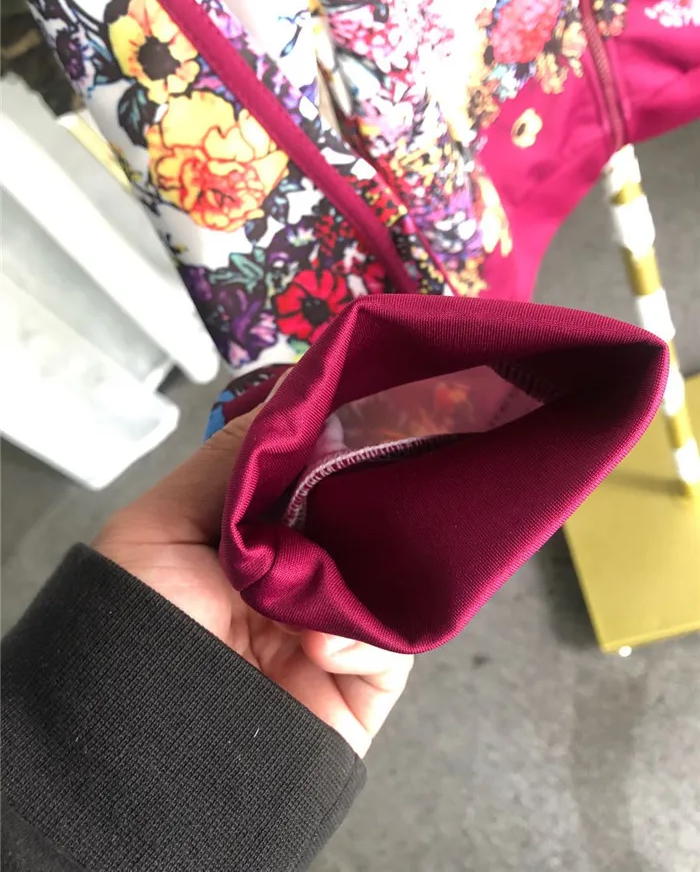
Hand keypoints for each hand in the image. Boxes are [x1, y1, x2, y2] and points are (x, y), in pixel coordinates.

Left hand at [94, 398, 412, 756]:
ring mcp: (330, 632)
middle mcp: (294, 583)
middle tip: (377, 470)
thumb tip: (291, 394)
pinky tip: (321, 639)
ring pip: (385, 576)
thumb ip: (229, 462)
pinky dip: (364, 635)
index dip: (334, 451)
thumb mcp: (159, 527)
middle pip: (356, 524)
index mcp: (252, 542)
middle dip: (365, 499)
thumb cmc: (136, 632)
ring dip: (365, 567)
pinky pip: (392, 645)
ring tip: (337, 562)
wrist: (142, 759)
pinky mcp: (361, 685)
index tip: (360, 412)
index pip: (312, 484)